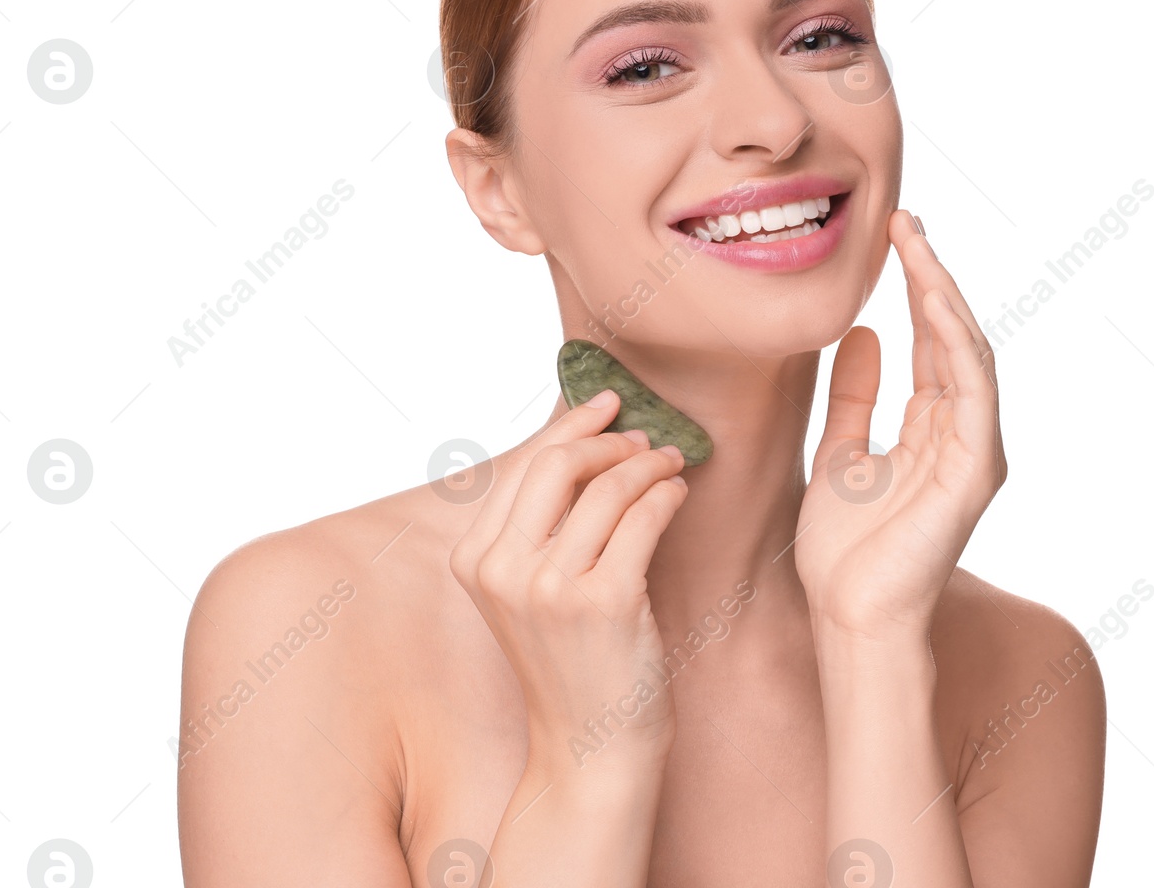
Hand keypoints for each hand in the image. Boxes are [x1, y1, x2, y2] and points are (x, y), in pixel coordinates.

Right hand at [449, 389, 690, 777]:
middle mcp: (504, 571)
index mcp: (475, 559)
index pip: (525, 465)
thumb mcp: (531, 590)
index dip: (572, 426)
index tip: (607, 403)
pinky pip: (643, 519)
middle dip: (611, 439)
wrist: (590, 750)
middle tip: (646, 439)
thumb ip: (542, 524)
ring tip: (672, 464)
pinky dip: (666, 494)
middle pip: (559, 465)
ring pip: (609, 488)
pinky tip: (678, 493)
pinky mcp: (605, 603)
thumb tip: (583, 440)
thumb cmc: (571, 663)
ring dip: (649, 464)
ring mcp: (552, 588)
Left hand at [796, 209, 1007, 643]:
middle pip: (954, 338)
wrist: (847, 614)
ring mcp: (975, 451)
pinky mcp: (977, 470)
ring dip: (943, 295)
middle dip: (932, 276)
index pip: (931, 343)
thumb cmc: (842, 550)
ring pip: (968, 354)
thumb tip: (864, 333)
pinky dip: (956, 343)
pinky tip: (933, 301)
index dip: (915, 289)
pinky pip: (973, 391)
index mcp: (932, 430)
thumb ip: (856, 395)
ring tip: (916, 245)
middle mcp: (962, 434)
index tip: (893, 237)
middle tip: (906, 221)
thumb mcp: (840, 451)